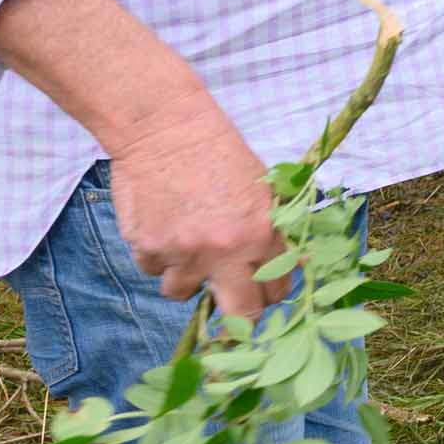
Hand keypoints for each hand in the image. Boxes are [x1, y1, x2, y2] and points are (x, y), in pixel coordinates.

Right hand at [110, 111, 286, 318]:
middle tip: (229, 296)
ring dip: (185, 276)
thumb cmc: (219, 152)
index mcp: (262, 234)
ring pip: (183, 294)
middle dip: (238, 314)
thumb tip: (294, 265)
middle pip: (241, 314)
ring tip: (186, 244)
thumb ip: (274, 229)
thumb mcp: (261, 187)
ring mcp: (184, 254)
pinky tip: (162, 224)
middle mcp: (225, 251)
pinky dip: (157, 256)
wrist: (166, 128)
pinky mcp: (148, 249)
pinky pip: (153, 270)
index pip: (276, 290)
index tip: (260, 288)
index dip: (269, 292)